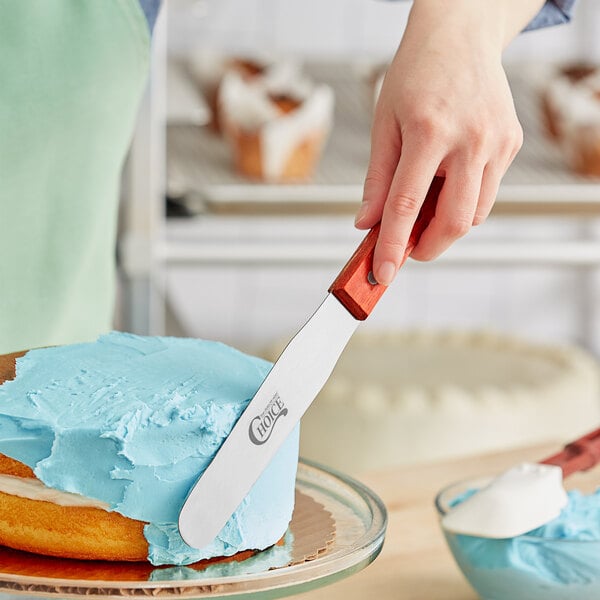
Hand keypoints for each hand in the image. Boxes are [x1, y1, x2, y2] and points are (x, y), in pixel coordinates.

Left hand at [356, 0, 544, 284]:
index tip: (381, 275)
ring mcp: (497, 142)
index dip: (392, 247)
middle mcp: (470, 138)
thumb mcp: (384, 124)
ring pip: (475, 213)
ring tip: (425, 202)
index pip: (406, 206)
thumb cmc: (415, 77)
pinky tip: (448, 179)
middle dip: (428, 247)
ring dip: (446, 224)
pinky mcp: (511, 144)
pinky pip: (488, 192)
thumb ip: (376, 180)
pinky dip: (463, 200)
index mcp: (429, 131)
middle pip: (454, 221)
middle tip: (407, 249)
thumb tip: (367, 224)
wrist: (459, 37)